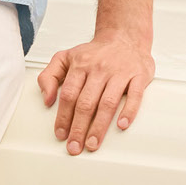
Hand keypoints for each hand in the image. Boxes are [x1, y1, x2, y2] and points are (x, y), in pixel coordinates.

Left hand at [37, 32, 151, 154]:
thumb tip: (47, 98)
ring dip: (99, 126)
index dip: (63, 117)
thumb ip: (49, 76)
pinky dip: (129, 111)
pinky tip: (121, 125)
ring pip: (108, 103)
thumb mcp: (65, 57)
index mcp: (79, 65)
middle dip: (79, 128)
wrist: (124, 37)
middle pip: (86, 103)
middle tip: (75, 146)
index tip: (60, 134)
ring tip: (93, 144)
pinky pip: (135, 95)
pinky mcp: (138, 75)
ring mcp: (119, 72)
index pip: (68, 95)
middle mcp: (99, 69)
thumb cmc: (94, 53)